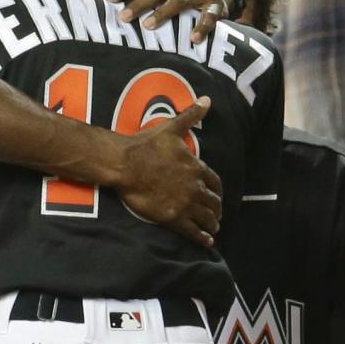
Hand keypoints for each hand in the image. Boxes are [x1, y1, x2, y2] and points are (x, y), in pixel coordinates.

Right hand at [114, 97, 223, 246]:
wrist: (126, 164)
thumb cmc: (147, 145)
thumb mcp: (172, 128)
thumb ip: (191, 116)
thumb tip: (207, 100)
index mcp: (196, 167)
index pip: (214, 182)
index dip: (218, 190)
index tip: (218, 195)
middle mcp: (195, 187)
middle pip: (213, 202)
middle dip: (216, 209)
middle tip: (217, 215)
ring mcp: (185, 203)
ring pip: (206, 217)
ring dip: (212, 224)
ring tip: (214, 229)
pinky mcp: (173, 217)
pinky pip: (193, 231)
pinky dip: (202, 238)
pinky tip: (207, 243)